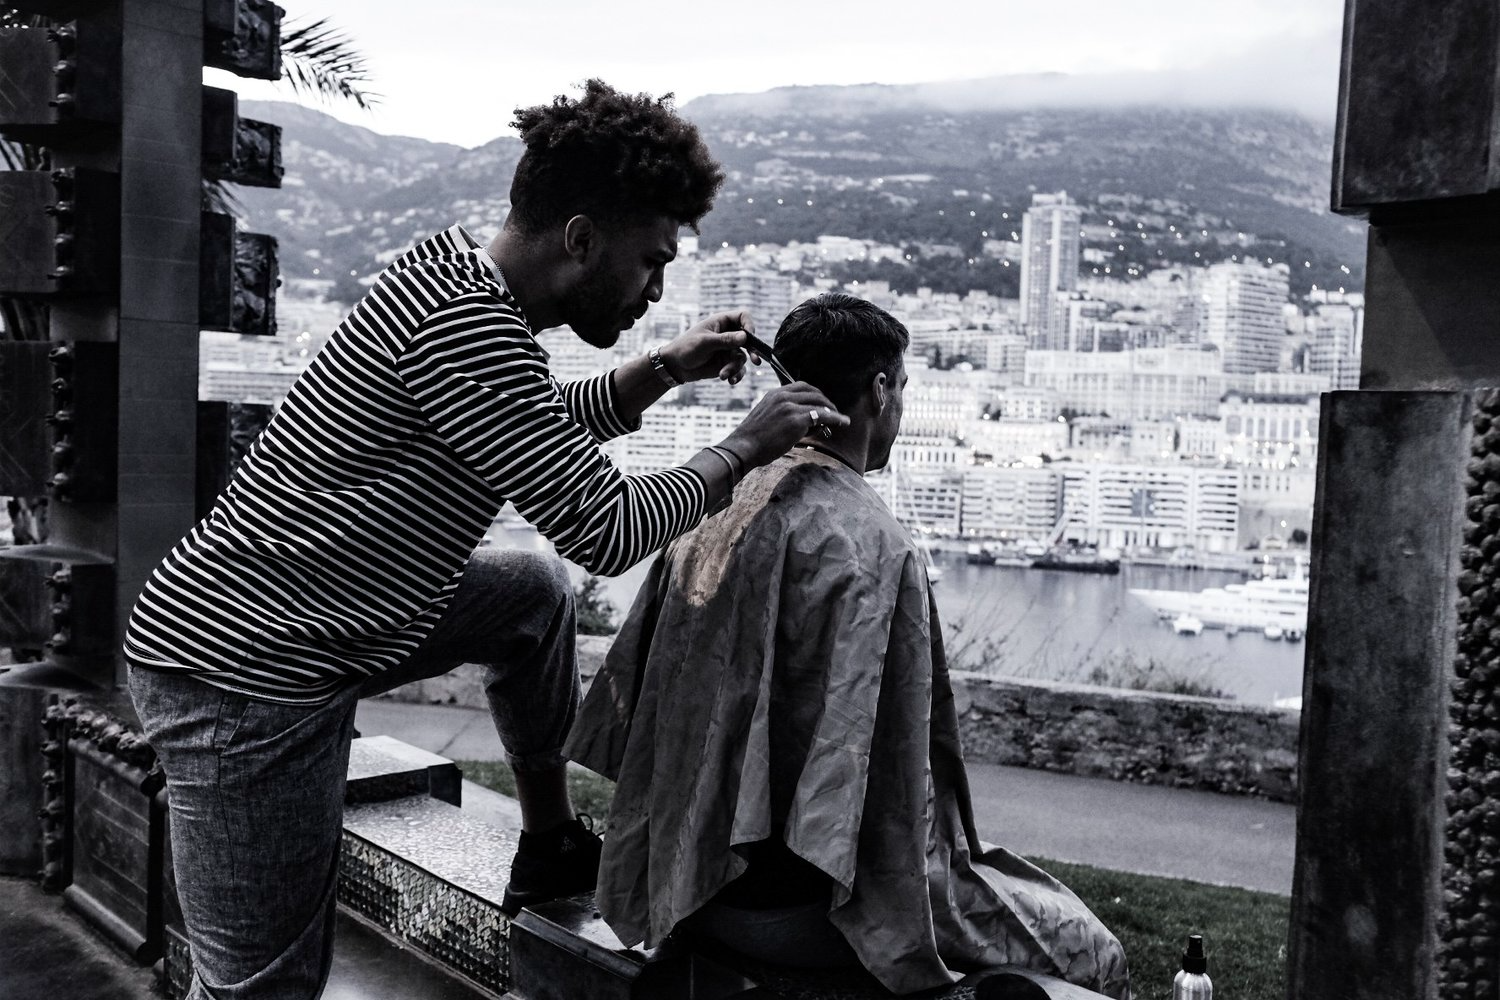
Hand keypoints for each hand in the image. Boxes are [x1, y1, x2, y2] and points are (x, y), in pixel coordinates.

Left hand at [659, 310, 758, 383]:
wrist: (676, 366)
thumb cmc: (686, 348)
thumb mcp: (705, 342)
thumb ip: (725, 340)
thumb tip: (745, 337)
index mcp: (722, 322)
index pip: (743, 317)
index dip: (749, 325)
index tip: (749, 337)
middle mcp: (728, 334)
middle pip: (749, 339)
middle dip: (752, 351)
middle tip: (756, 360)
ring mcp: (728, 349)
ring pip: (742, 358)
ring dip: (735, 367)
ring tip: (723, 375)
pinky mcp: (727, 363)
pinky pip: (739, 369)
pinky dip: (736, 375)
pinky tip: (730, 381)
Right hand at [723, 382, 850, 466]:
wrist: (743, 448)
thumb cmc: (753, 440)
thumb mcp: (767, 418)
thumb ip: (784, 414)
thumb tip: (808, 423)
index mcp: (774, 394)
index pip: (802, 386)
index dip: (816, 394)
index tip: (823, 403)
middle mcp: (783, 396)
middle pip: (814, 393)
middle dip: (826, 402)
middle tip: (834, 412)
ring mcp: (790, 407)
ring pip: (820, 404)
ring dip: (833, 412)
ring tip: (841, 421)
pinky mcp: (796, 420)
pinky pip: (823, 416)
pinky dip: (836, 419)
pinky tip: (842, 423)